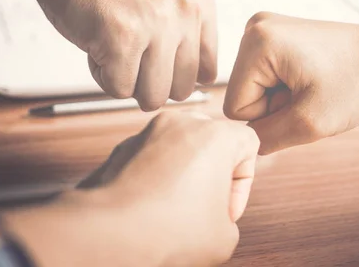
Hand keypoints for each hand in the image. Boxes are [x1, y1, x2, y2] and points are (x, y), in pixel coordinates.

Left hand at [0, 111, 259, 266]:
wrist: (110, 233)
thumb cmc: (170, 231)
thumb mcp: (224, 235)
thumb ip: (228, 215)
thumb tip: (212, 216)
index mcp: (216, 135)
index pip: (248, 145)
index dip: (243, 185)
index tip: (226, 212)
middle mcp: (182, 123)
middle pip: (212, 142)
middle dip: (212, 175)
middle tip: (205, 208)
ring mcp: (149, 132)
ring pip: (179, 148)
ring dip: (183, 176)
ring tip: (175, 212)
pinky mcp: (122, 148)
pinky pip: (150, 159)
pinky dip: (155, 180)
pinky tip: (151, 210)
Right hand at [223, 12, 358, 153]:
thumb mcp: (310, 123)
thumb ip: (266, 139)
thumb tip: (241, 143)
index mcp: (257, 42)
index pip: (235, 108)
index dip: (269, 119)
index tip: (304, 104)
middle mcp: (254, 27)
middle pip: (242, 95)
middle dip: (275, 107)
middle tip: (312, 96)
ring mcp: (265, 28)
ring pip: (253, 88)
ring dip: (282, 98)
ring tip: (314, 86)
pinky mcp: (276, 34)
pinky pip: (265, 76)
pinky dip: (287, 87)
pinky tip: (312, 79)